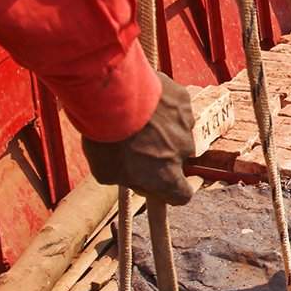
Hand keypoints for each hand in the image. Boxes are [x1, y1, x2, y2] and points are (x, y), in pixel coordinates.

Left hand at [81, 71, 196, 204]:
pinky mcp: (182, 100)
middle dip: (163, 152)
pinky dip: (163, 105)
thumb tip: (133, 176)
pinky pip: (175, 106)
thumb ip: (126, 178)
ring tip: (136, 117)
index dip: (172, 191)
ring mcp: (185, 124)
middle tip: (138, 141)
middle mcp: (182, 152)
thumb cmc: (105, 136)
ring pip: (178, 130)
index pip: (182, 195)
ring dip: (163, 127)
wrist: (111, 95)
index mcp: (165, 176)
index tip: (160, 183)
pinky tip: (143, 100)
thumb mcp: (104, 171)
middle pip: (178, 157)